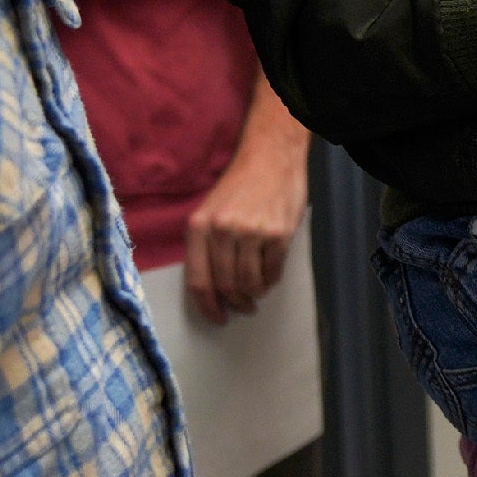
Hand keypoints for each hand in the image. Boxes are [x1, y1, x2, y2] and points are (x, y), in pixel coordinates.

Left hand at [183, 146, 306, 320]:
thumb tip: (211, 288)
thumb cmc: (239, 186)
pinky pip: (273, 272)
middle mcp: (222, 230)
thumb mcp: (210, 211)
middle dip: (236, 303)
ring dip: (255, 293)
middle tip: (243, 308)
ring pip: (250, 283)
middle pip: (226, 286)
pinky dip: (272, 280)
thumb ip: (206, 245)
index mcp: (199, 227)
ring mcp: (251, 232)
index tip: (217, 318)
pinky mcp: (278, 234)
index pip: (198, 281)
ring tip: (258, 290)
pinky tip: (270, 274)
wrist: (270, 158)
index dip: (207, 307)